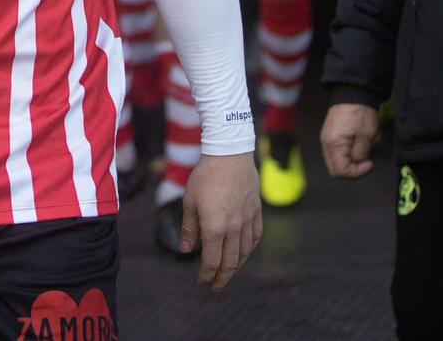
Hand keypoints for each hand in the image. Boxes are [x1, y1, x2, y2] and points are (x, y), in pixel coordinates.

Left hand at [178, 152, 261, 291]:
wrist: (230, 155)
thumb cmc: (205, 177)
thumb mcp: (190, 201)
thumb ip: (190, 228)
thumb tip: (186, 250)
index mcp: (215, 227)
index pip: (212, 261)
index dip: (206, 275)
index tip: (201, 282)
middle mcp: (234, 228)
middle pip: (230, 262)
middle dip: (221, 278)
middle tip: (215, 287)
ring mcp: (247, 220)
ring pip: (244, 253)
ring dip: (236, 267)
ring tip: (228, 273)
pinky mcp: (256, 212)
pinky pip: (255, 238)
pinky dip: (249, 250)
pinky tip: (243, 253)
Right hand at [321, 102, 379, 178]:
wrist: (353, 93)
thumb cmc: (360, 112)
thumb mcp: (366, 136)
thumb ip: (360, 154)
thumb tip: (357, 163)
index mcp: (334, 144)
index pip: (341, 171)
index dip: (357, 172)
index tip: (369, 164)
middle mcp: (326, 143)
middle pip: (334, 169)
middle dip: (351, 171)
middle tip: (365, 163)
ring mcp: (326, 139)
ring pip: (334, 162)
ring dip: (348, 164)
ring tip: (361, 155)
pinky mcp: (329, 135)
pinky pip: (334, 153)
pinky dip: (344, 156)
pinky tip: (355, 149)